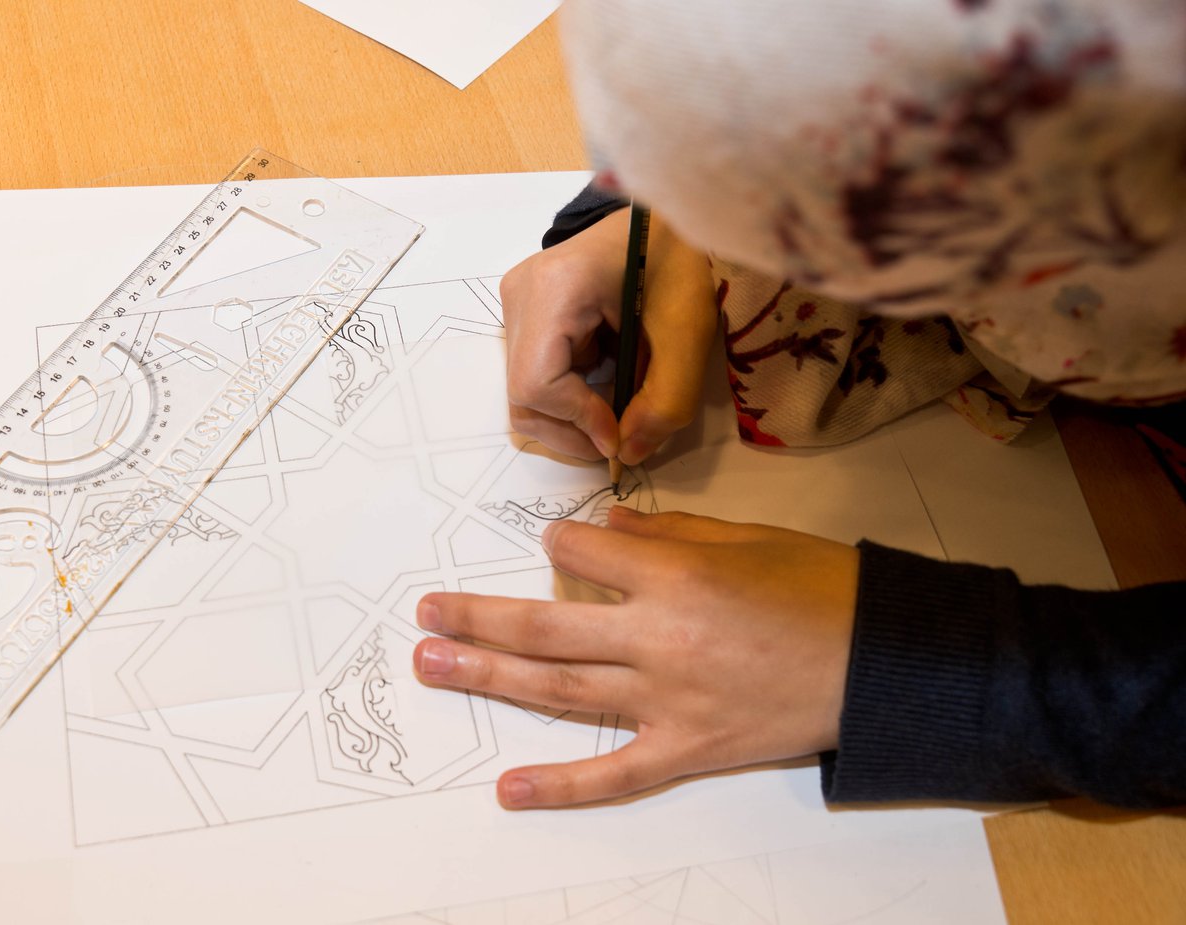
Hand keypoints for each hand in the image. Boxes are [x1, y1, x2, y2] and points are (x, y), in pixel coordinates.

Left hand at [412, 507, 858, 808]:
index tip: (555, 546)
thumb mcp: (748, 537)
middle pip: (544, 626)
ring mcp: (669, 699)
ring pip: (560, 690)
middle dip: (477, 617)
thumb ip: (671, 533)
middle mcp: (659, 636)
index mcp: (676, 573)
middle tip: (425, 614)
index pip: (582, 551)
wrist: (889, 661)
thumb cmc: (825, 590)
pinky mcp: (689, 748)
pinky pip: (614, 774)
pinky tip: (509, 789)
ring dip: (489, 677)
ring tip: (431, 667)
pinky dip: (561, 787)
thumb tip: (613, 525)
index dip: (562, 544)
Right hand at [501, 210, 717, 465]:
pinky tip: (605, 383)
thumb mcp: (686, 335)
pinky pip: (536, 373)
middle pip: (522, 394)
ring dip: (570, 416)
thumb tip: (626, 454)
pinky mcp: (527, 312)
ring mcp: (518, 303)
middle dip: (569, 429)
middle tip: (616, 440)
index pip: (537, 382)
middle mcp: (521, 294)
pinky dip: (570, 395)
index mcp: (555, 288)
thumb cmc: (678, 261)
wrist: (664, 220)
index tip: (619, 435)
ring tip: (615, 411)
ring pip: (525, 391)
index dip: (577, 421)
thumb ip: (663, 403)